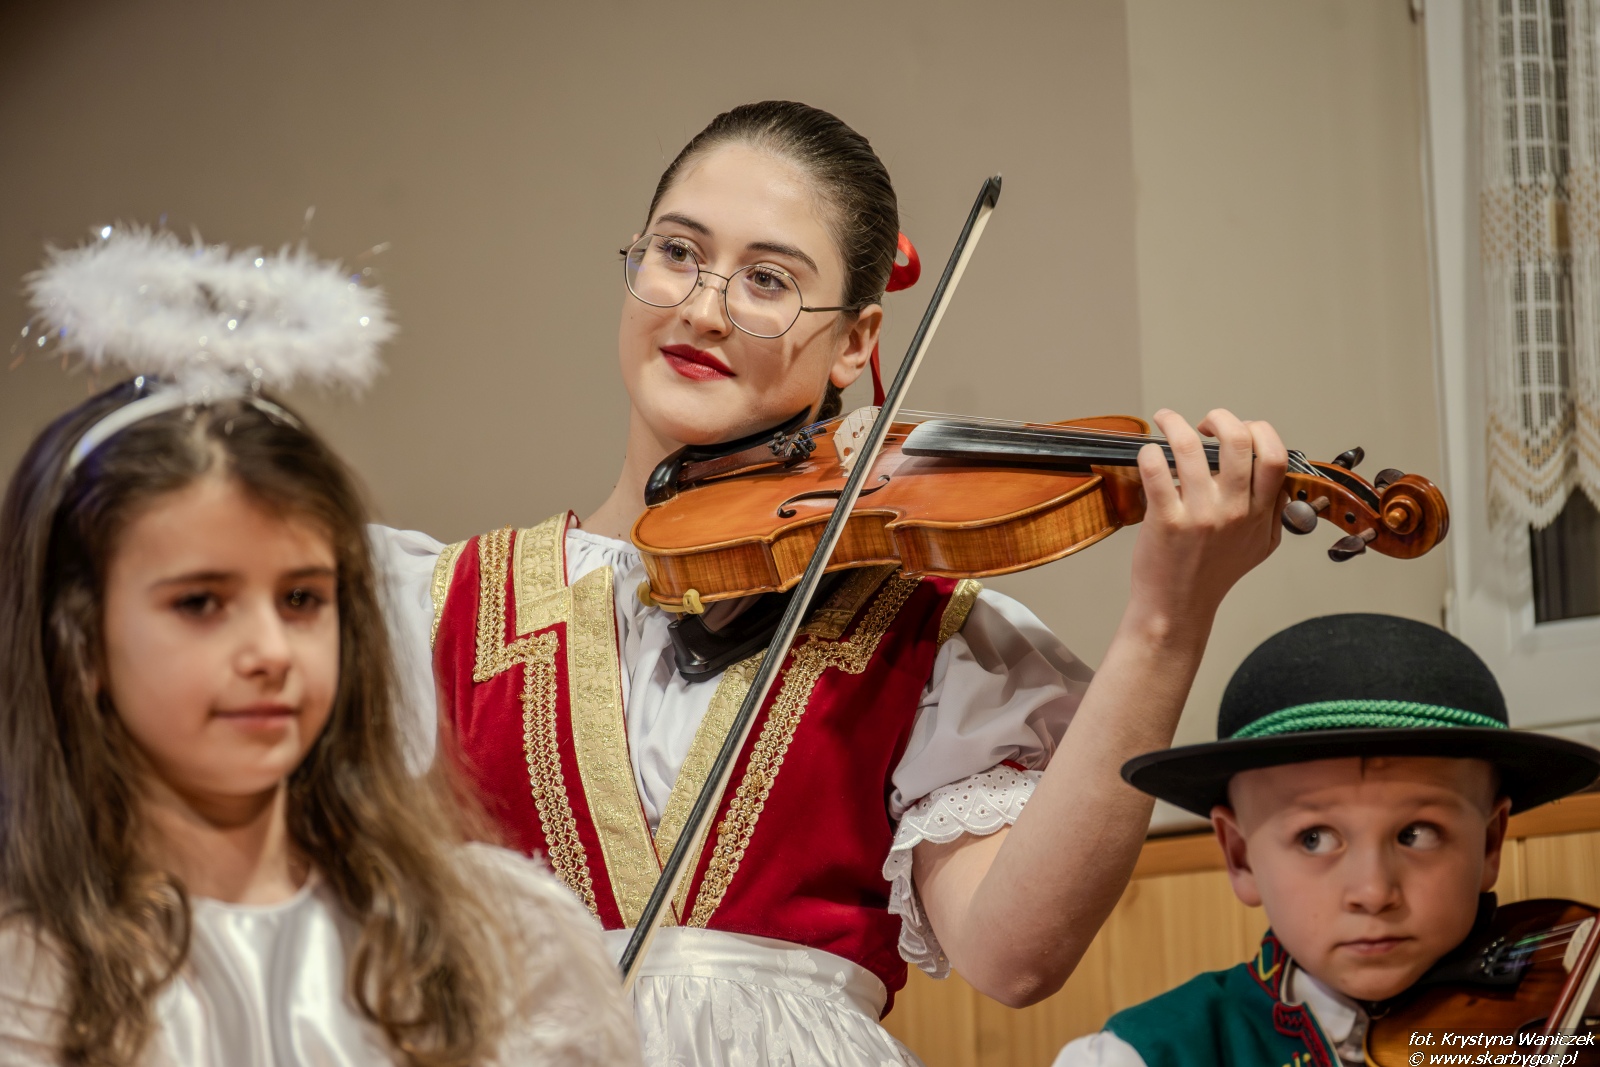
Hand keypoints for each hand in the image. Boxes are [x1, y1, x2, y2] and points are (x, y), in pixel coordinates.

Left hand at [1128, 408, 1287, 640]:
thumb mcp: (1259, 547)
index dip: (1259, 431)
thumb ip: (1273, 513)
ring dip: (1174, 423)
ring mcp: (1200, 515)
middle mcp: (1234, 512)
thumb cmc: (1212, 575)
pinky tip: (1149, 453)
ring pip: (1190, 448)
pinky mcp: (1166, 521)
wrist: (1177, 608)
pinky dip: (1150, 452)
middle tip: (1203, 423)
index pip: (1275, 457)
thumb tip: (1278, 480)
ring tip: (1166, 420)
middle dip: (1220, 417)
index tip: (1239, 431)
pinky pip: (1157, 470)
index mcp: (1260, 514)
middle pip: (1239, 441)